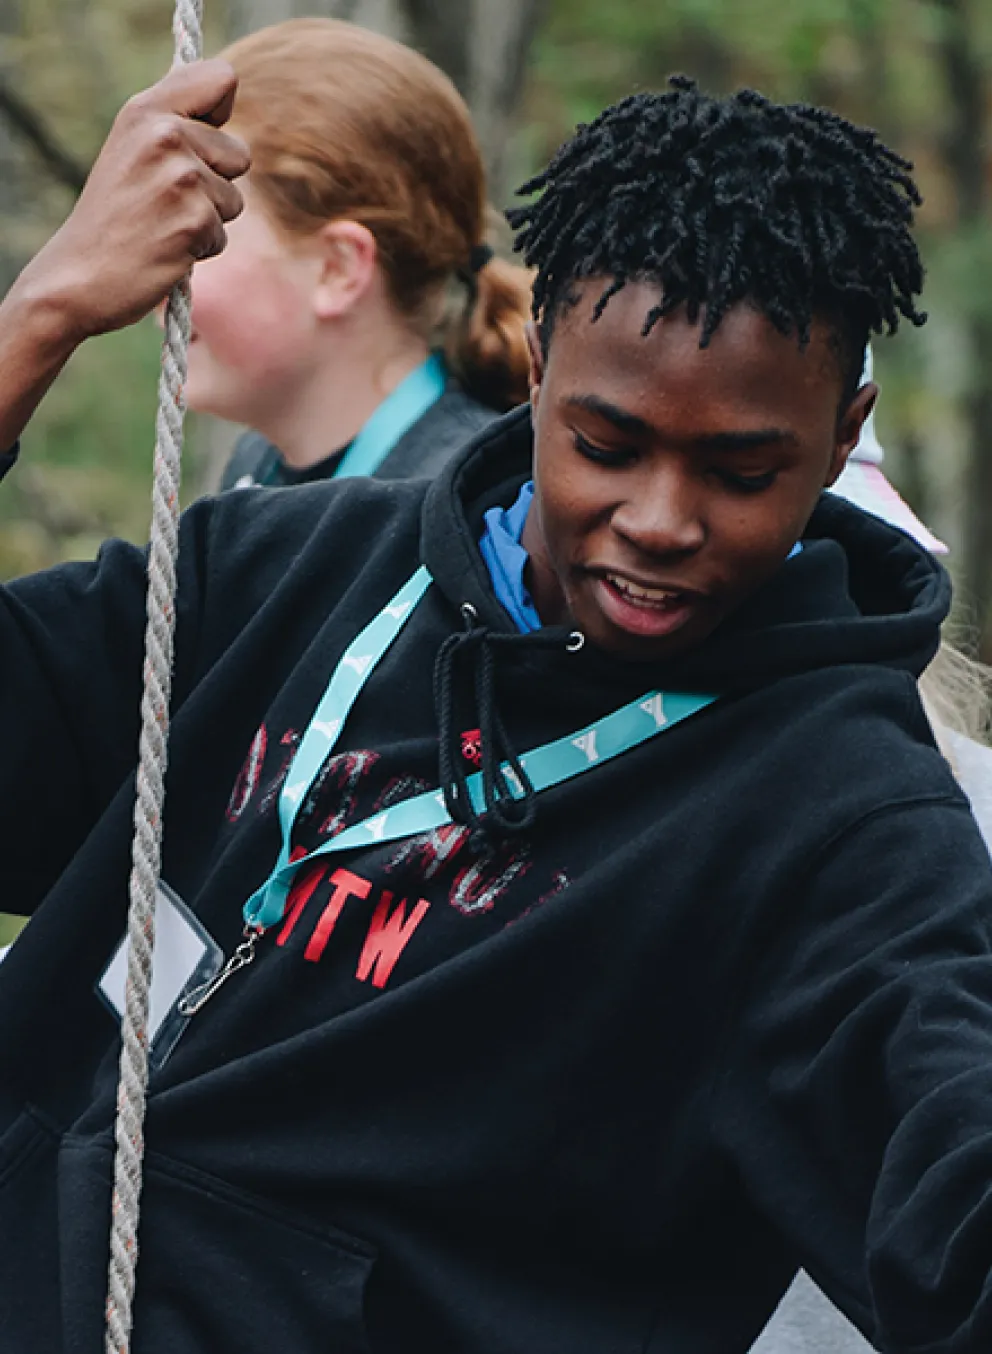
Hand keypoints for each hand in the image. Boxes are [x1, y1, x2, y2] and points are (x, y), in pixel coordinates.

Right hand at [13, 59, 249, 342]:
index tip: (201, 135)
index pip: (221, 78)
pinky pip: (224, 234)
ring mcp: (180, 178)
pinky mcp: (194, 220)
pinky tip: (165, 248)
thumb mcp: (133, 148)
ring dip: (208, 219)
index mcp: (146, 110)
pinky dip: (201, 248)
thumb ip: (176, 122)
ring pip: (234, 198)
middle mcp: (164, 135)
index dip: (221, 111)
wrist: (81, 275)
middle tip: (167, 200)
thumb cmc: (113, 215)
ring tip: (163, 224)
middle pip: (240, 152)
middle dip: (215, 182)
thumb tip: (224, 107)